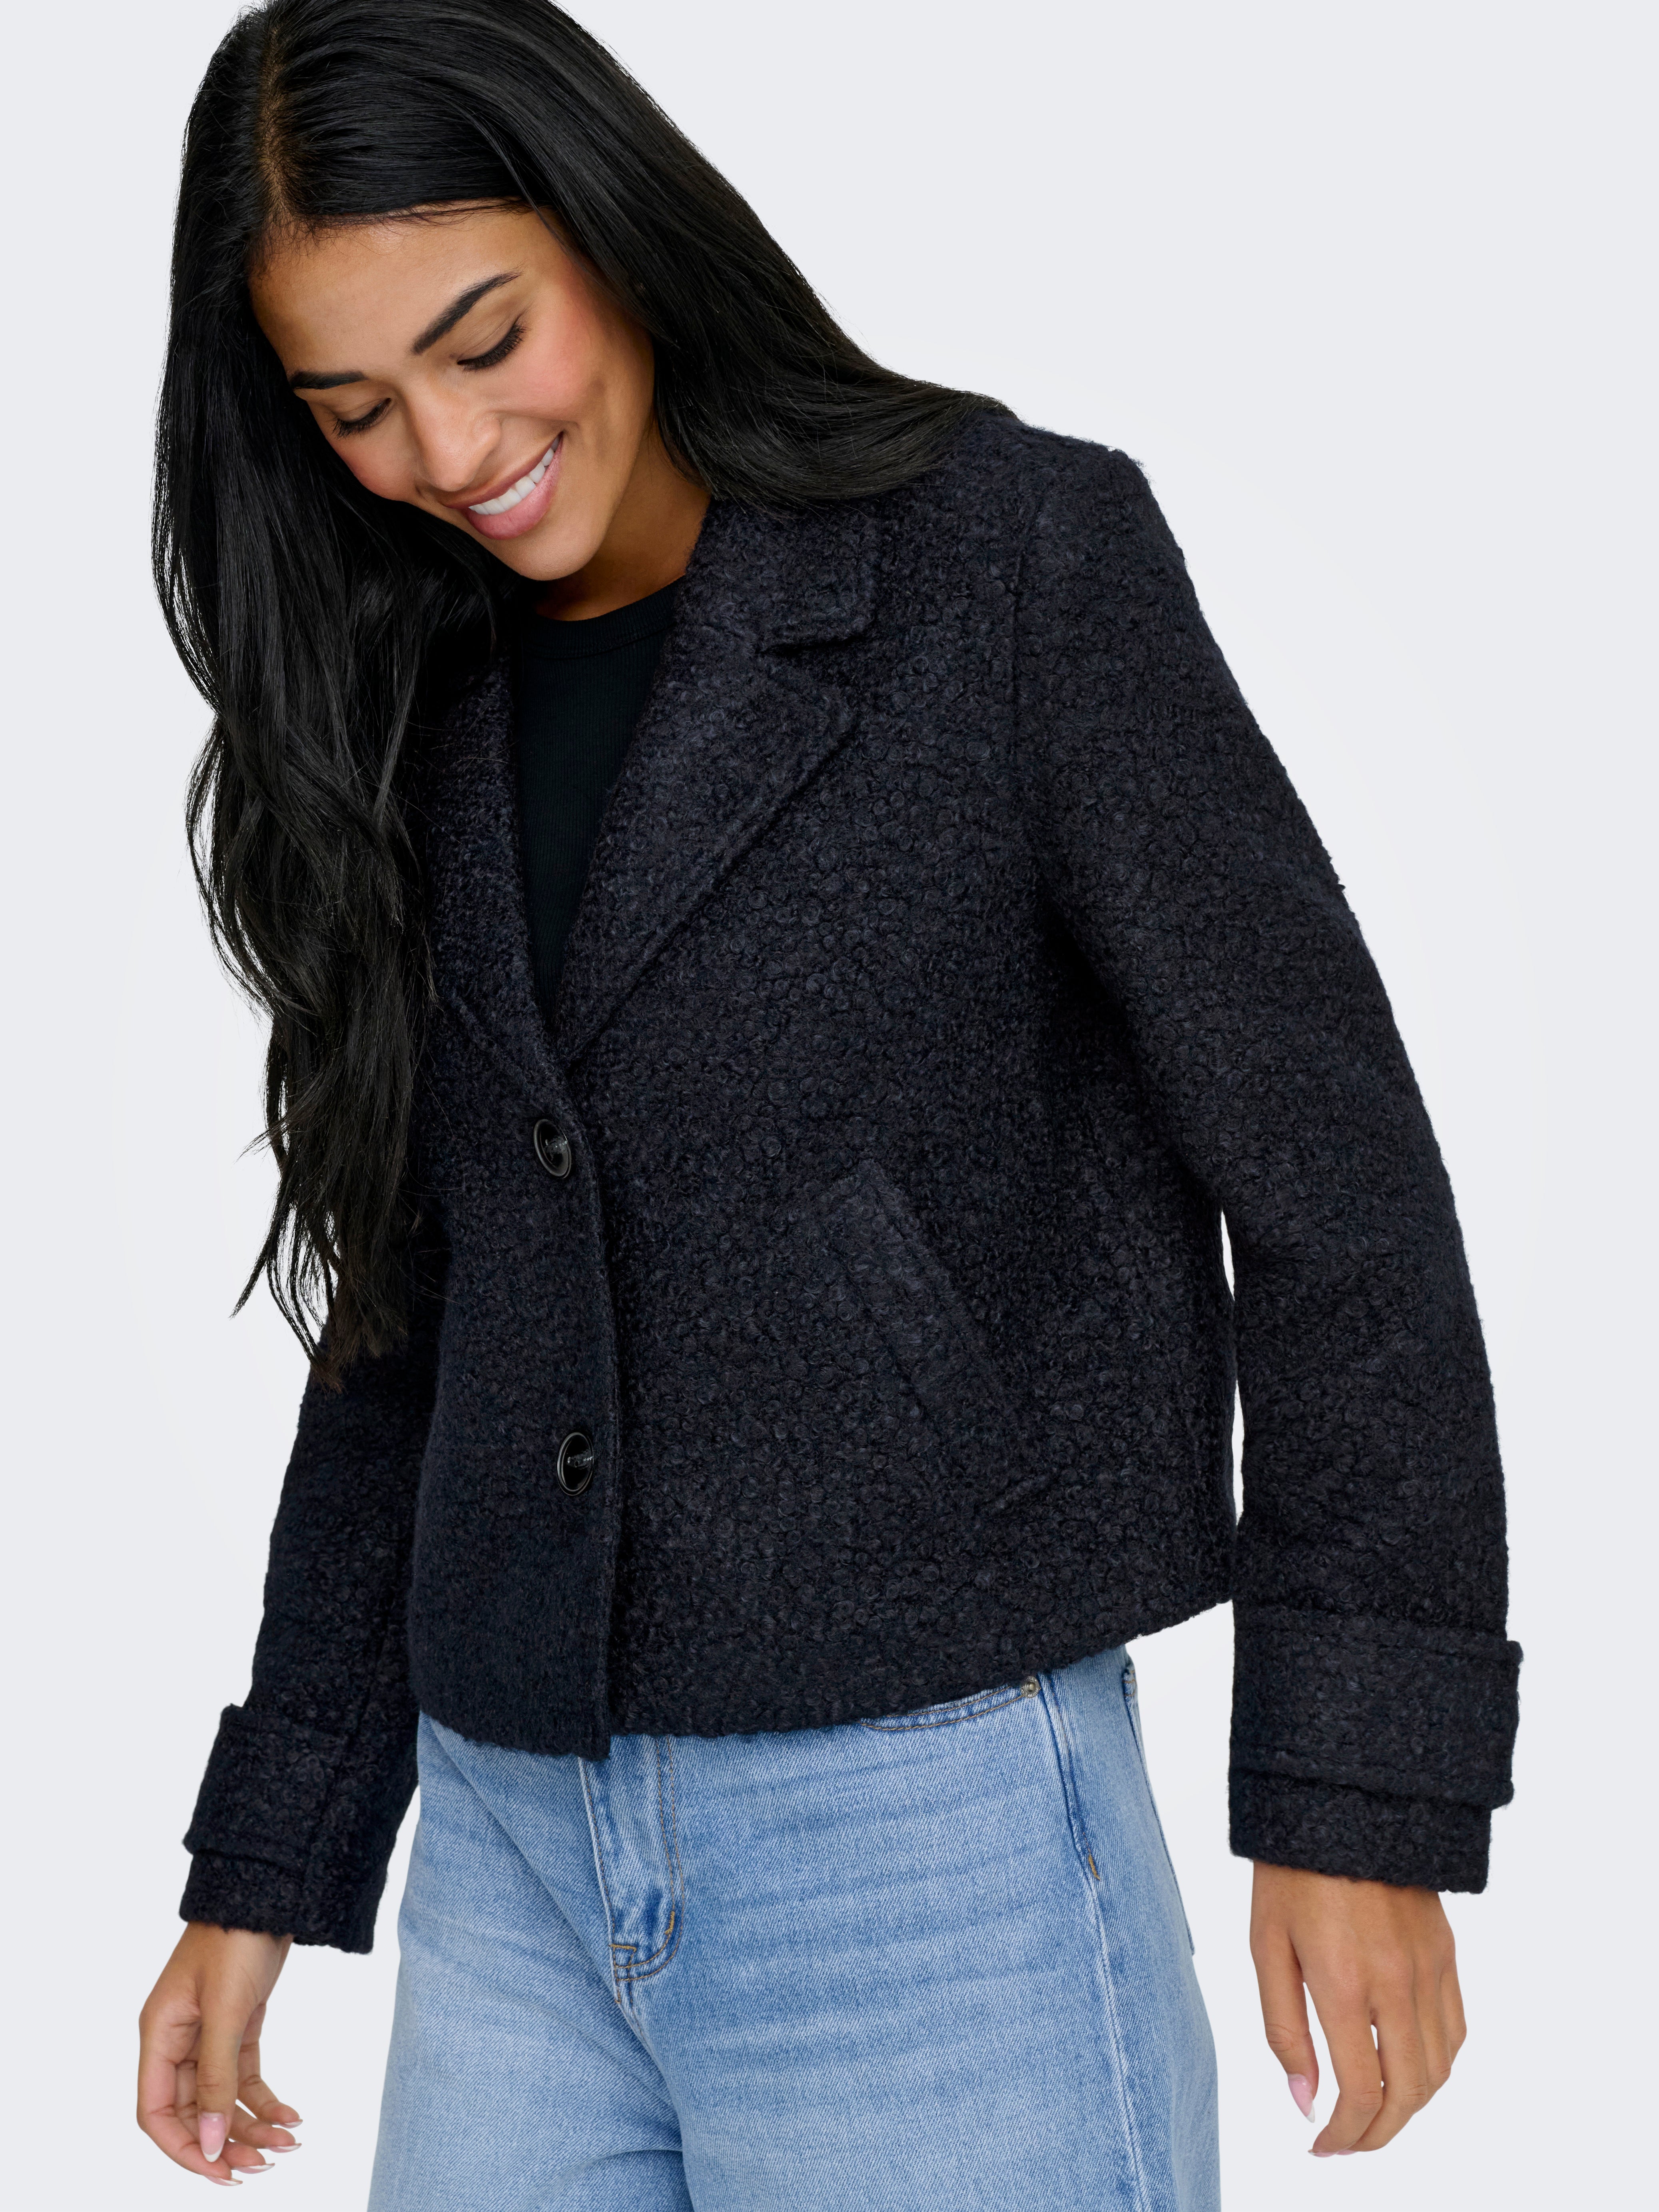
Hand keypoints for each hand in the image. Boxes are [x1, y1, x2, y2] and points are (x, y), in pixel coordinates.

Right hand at [138, 1921, 298, 2182]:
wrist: (269, 1892)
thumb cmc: (236, 1938)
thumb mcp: (227, 2010)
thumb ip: (215, 2077)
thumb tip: (207, 2142)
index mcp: (159, 2036)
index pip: (157, 2113)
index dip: (182, 2148)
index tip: (220, 2171)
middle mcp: (178, 2040)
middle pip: (192, 2112)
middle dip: (225, 2142)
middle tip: (263, 2164)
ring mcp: (209, 2034)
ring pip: (222, 2099)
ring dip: (251, 2125)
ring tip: (288, 2143)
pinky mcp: (239, 2025)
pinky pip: (245, 2076)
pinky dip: (266, 2100)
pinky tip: (292, 2116)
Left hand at [1250, 1862, 1464, 2155]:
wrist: (1340, 1799)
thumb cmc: (1290, 1873)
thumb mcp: (1265, 1947)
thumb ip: (1284, 2030)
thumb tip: (1304, 2100)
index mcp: (1344, 1982)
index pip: (1360, 2093)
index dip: (1341, 2135)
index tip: (1319, 2146)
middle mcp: (1395, 1981)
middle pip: (1407, 2095)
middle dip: (1377, 2135)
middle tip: (1346, 2144)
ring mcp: (1429, 1967)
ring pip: (1439, 2070)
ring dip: (1409, 2107)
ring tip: (1373, 2115)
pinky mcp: (1446, 1951)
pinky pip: (1456, 2030)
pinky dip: (1437, 2066)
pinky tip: (1406, 2067)